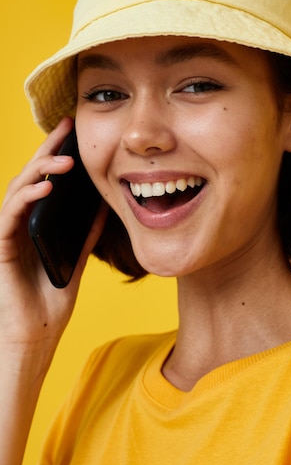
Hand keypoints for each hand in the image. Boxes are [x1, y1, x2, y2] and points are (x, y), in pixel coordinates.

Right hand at [0, 117, 105, 362]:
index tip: (73, 133)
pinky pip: (10, 215)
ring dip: (40, 171)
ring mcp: (7, 234)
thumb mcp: (76, 260)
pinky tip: (46, 188)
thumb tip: (106, 207)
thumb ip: (86, 235)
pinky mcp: (0, 247)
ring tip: (65, 160)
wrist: (37, 335)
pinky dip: (27, 198)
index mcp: (35, 225)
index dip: (55, 155)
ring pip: (18, 190)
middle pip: (30, 178)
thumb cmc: (52, 301)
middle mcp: (18, 225)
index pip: (44, 182)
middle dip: (47, 151)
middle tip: (66, 128)